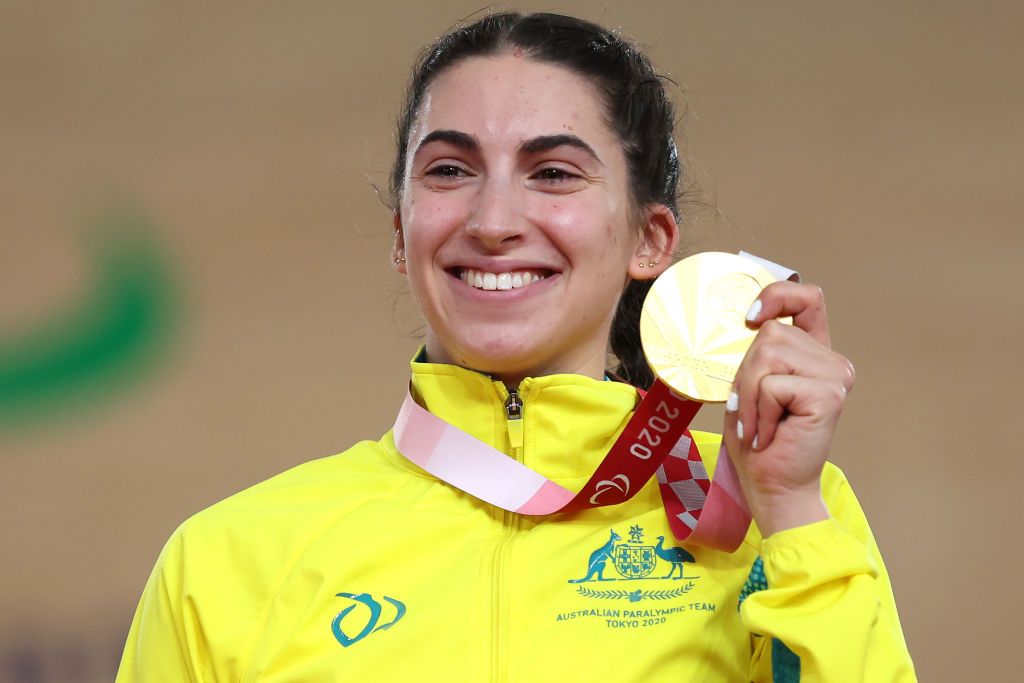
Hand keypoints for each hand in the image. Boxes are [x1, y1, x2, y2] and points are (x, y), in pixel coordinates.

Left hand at [722, 281, 855, 536]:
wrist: (773, 486)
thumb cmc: (758, 440)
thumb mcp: (749, 386)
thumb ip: (755, 354)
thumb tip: (742, 323)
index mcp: (812, 354)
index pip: (806, 299)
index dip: (778, 295)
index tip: (751, 317)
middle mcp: (831, 361)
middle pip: (770, 333)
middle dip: (745, 373)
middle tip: (753, 411)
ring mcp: (835, 376)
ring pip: (767, 356)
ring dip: (749, 395)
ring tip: (761, 424)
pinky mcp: (829, 394)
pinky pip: (771, 385)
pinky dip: (759, 411)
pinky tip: (771, 433)